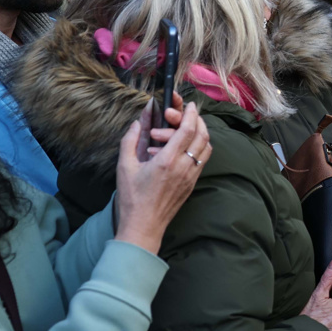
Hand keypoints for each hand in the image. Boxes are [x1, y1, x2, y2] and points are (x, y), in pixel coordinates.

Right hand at [115, 101, 210, 254]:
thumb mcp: (125, 167)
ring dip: (200, 133)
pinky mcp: (193, 183)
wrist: (144, 226)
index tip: (190, 104)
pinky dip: (199, 146)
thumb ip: (130, 141)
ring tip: (186, 127)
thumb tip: (138, 122)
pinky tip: (185, 146)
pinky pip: (203, 158)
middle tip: (186, 113)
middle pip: (202, 135)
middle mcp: (184, 167)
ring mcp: (192, 175)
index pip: (188, 130)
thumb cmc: (132, 198)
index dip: (191, 114)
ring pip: (206, 147)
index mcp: (167, 161)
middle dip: (197, 120)